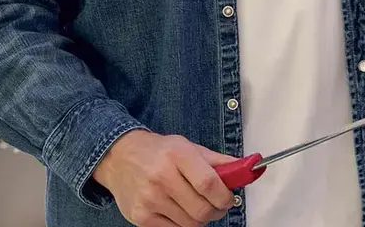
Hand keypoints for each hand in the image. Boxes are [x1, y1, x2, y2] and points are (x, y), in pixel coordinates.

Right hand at [93, 129, 237, 226]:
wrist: (119, 157)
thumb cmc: (158, 151)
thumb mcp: (187, 146)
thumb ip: (216, 160)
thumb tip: (245, 169)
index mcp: (177, 154)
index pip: (209, 183)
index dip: (225, 196)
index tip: (229, 197)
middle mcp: (161, 177)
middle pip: (202, 209)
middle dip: (217, 211)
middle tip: (217, 204)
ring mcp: (150, 200)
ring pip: (190, 224)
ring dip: (201, 218)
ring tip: (196, 205)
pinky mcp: (141, 218)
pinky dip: (183, 224)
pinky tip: (180, 210)